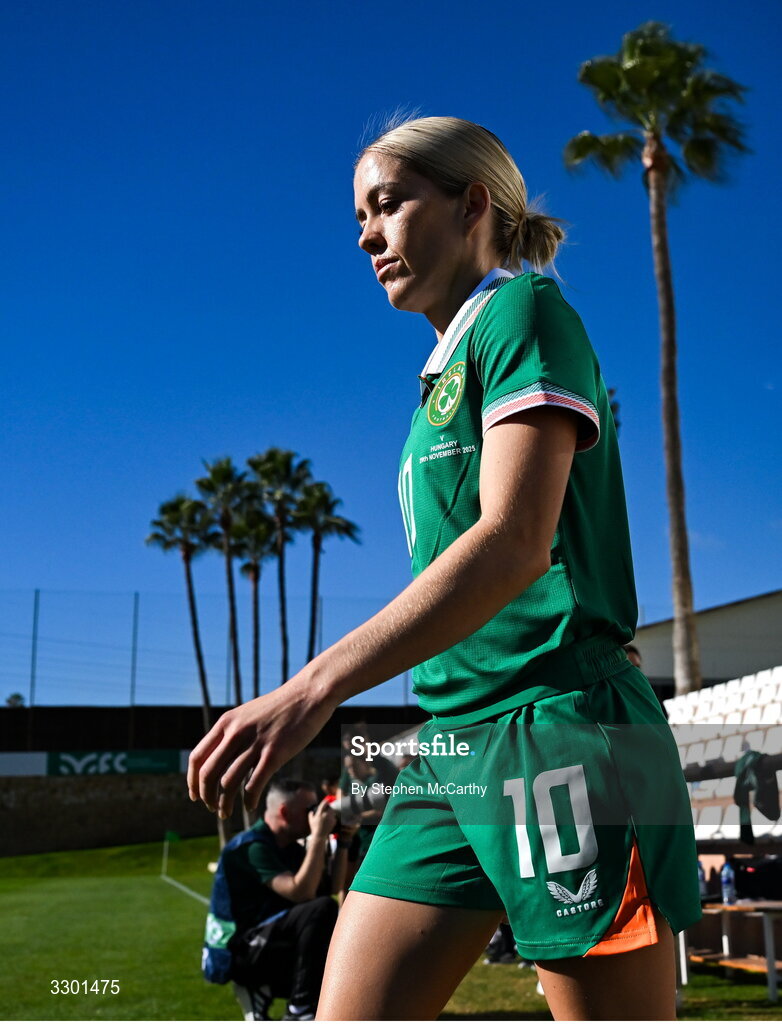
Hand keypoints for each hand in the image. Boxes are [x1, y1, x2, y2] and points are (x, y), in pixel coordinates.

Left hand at [187, 675, 336, 818]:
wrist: (308, 694)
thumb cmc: (280, 707)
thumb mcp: (248, 714)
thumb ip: (233, 733)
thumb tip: (220, 758)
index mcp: (226, 723)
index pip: (197, 757)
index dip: (192, 781)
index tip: (195, 795)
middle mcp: (236, 732)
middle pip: (208, 773)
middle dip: (206, 796)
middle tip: (212, 808)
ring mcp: (255, 743)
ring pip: (228, 783)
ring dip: (225, 804)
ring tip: (226, 813)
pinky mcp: (275, 754)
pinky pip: (254, 785)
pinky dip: (248, 801)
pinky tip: (250, 807)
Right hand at [309, 799, 336, 839]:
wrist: (320, 835)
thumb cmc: (314, 828)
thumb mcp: (311, 821)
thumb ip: (310, 815)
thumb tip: (311, 811)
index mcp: (320, 813)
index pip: (324, 804)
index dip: (326, 801)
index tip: (327, 799)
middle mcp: (325, 815)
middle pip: (329, 807)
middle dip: (329, 808)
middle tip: (328, 809)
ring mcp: (330, 818)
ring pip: (332, 812)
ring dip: (331, 812)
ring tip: (328, 815)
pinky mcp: (333, 822)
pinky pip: (334, 817)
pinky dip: (333, 818)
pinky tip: (330, 821)